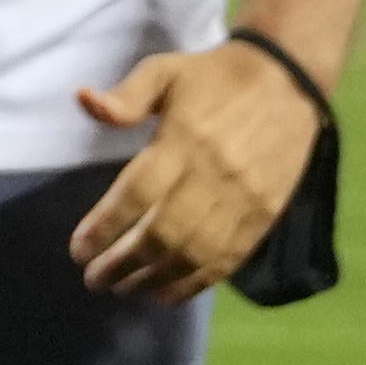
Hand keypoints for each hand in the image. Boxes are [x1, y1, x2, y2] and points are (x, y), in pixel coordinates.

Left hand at [68, 37, 327, 302]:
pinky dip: (197, 282)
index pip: (138, 194)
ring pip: (196, 253)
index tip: (78, 249)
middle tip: (95, 279)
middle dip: (125, 263)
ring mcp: (244, 200)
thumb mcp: (164, 71)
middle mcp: (214, 176)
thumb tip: (84, 101)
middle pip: (164, 233)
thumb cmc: (214, 77)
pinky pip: (229, 258)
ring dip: (157, 279)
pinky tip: (169, 293)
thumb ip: (126, 95)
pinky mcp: (265, 216)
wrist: (287, 82)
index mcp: (184, 140)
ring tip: (125, 289)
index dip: (106, 226)